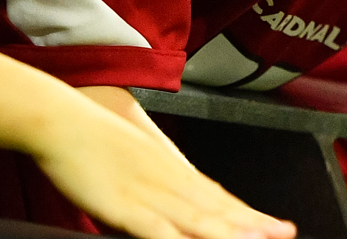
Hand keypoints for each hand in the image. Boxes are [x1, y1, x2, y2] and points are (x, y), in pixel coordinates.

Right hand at [31, 102, 295, 238]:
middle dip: (252, 225)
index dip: (248, 214)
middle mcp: (169, 180)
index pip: (218, 196)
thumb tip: (163, 206)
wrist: (61, 120)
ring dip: (230, 234)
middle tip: (285, 234)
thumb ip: (151, 185)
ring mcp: (150, 193)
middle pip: (218, 208)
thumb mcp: (131, 160)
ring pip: (199, 220)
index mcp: (170, 169)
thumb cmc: (89, 140)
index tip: (277, 225)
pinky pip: (159, 231)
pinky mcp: (126, 205)